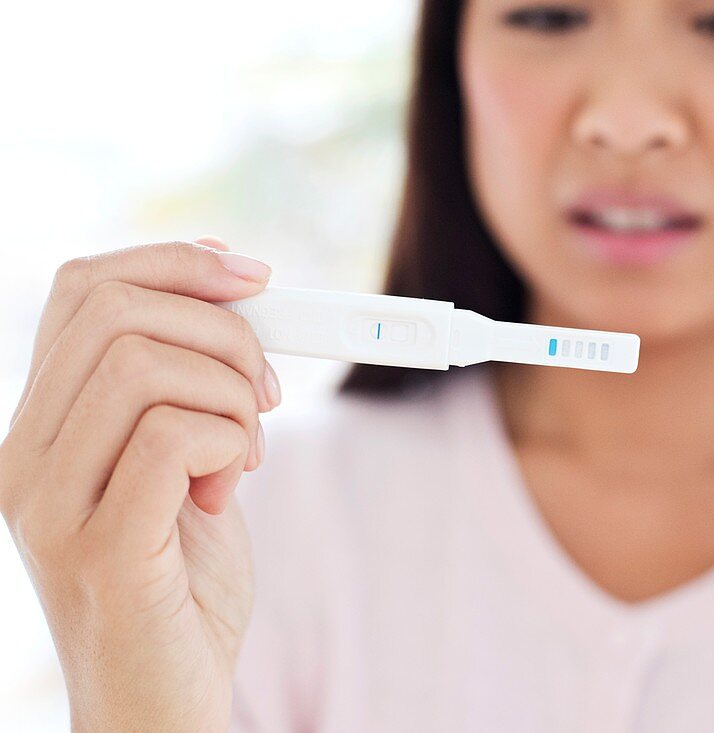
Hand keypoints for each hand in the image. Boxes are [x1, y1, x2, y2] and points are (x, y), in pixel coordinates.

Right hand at [0, 237, 280, 731]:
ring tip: (248, 451)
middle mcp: (24, 455)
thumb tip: (238, 297)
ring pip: (143, 365)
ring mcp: (49, 505)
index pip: (82, 289)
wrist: (161, 701)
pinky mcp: (100, 551)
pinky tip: (233, 485)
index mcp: (43, 423)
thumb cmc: (181, 582)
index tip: (252, 275)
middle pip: (116, 312)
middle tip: (267, 392)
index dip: (175, 263)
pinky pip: (171, 437)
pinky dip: (229, 442)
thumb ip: (190, 390)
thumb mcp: (188, 464)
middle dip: (225, 332)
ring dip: (232, 394)